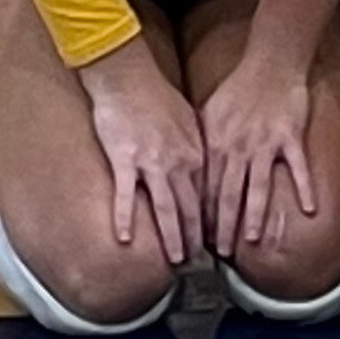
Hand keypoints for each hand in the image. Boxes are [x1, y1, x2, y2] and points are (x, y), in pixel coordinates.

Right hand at [81, 46, 207, 266]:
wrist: (129, 77)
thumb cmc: (156, 97)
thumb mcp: (188, 121)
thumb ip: (194, 147)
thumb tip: (202, 167)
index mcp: (196, 152)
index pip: (208, 194)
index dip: (212, 220)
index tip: (215, 240)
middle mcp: (178, 161)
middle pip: (191, 206)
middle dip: (198, 236)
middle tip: (200, 262)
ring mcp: (152, 162)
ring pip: (166, 206)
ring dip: (172, 235)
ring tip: (176, 259)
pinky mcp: (125, 159)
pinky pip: (126, 194)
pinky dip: (126, 217)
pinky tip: (124, 238)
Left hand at [197, 49, 319, 252]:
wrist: (270, 61)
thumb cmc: (239, 86)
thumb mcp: (209, 112)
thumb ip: (202, 143)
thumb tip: (192, 170)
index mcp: (216, 144)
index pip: (205, 187)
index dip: (201, 214)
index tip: (199, 237)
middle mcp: (238, 148)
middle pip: (228, 194)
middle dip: (222, 226)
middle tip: (220, 252)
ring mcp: (265, 144)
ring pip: (257, 187)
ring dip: (254, 216)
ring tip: (251, 240)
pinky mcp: (290, 137)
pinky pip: (298, 167)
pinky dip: (303, 188)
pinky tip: (308, 210)